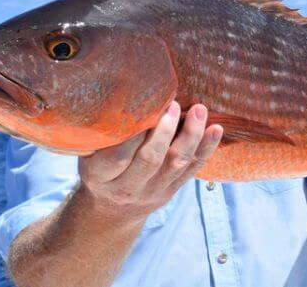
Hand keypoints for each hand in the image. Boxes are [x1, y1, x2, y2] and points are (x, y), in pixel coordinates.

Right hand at [78, 101, 222, 219]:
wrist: (113, 210)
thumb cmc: (100, 169)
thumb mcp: (90, 155)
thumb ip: (104, 134)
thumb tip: (120, 95)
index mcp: (101, 176)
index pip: (118, 157)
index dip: (134, 134)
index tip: (145, 108)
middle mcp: (127, 187)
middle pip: (150, 160)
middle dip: (165, 131)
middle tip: (173, 105)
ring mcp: (153, 191)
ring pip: (176, 164)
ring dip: (190, 136)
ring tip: (199, 110)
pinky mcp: (172, 190)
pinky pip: (192, 169)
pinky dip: (206, 149)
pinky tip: (216, 129)